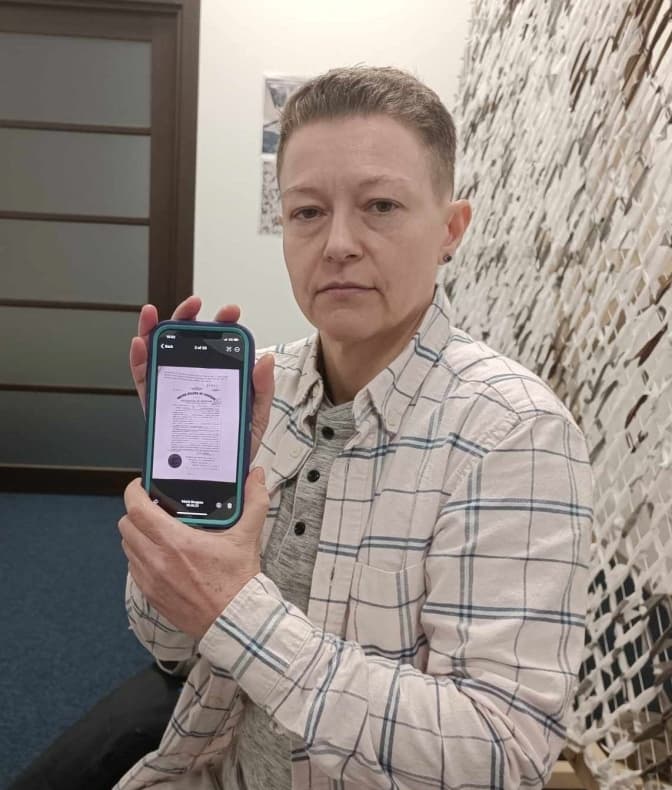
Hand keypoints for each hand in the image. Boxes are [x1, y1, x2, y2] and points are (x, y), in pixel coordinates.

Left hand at [118, 468, 269, 640]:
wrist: (235, 621)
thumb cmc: (238, 580)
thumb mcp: (247, 537)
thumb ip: (254, 501)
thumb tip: (257, 475)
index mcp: (177, 541)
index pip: (137, 508)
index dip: (134, 492)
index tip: (142, 485)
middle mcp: (157, 559)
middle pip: (126, 525)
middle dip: (136, 511)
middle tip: (152, 507)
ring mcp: (150, 579)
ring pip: (126, 546)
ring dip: (136, 534)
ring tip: (156, 530)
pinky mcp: (150, 594)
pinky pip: (133, 567)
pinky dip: (140, 556)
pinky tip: (160, 554)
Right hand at [129, 297, 274, 458]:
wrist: (216, 476)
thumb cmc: (236, 445)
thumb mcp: (256, 416)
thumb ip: (262, 388)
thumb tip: (264, 360)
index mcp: (219, 376)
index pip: (219, 344)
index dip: (222, 323)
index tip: (230, 311)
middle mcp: (194, 377)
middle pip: (186, 340)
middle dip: (188, 317)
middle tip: (195, 304)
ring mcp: (173, 388)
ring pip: (160, 353)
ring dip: (154, 329)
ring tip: (153, 314)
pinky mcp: (156, 405)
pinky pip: (143, 380)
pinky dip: (137, 359)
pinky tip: (140, 344)